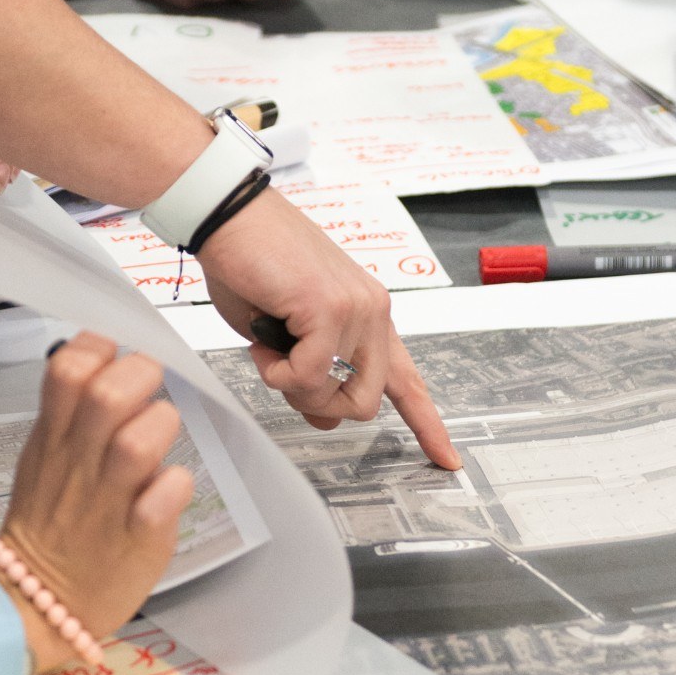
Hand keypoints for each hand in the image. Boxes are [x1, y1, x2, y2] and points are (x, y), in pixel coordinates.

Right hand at [0, 333, 196, 662]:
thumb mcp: (42, 458)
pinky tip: (166, 493)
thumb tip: (101, 362)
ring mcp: (107, 500)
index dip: (98, 346)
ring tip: (160, 440)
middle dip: (140, 375)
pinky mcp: (138, 537)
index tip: (115, 354)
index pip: (68, 368)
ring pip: (140, 441)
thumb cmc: (49, 525)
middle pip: (107, 393)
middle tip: (149, 390)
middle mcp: (78, 463)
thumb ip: (69, 413)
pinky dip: (175, 485)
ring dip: (160, 426)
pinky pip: (167, 494)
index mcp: (53, 438)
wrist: (36, 600)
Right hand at [197, 185, 458, 469]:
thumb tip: (323, 414)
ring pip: (336, 395)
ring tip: (269, 346)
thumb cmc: (249, 264)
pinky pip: (309, 376)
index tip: (447, 458)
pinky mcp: (330, 308)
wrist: (228, 216)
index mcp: (368, 315)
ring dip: (291, 386)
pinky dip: (277, 373)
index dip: (428, 423)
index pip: (407, 379)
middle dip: (319, 405)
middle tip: (284, 374)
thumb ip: (312, 372)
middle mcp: (373, 311)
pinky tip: (264, 342)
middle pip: (367, 403)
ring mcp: (357, 308)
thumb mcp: (284, 335)